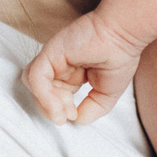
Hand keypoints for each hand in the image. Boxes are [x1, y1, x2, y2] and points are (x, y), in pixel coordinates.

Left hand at [22, 10, 150, 124]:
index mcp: (70, 74)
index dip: (60, 110)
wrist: (124, 36)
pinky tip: (59, 106)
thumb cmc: (120, 56)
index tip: (75, 114)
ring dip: (45, 104)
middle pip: (40, 92)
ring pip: (32, 85)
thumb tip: (77, 120)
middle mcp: (59, 66)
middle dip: (53, 109)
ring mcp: (53, 58)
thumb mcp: (108, 93)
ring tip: (62, 111)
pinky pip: (35, 78)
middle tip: (69, 114)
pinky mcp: (50, 53)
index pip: (53, 95)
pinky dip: (44, 96)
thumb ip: (93, 109)